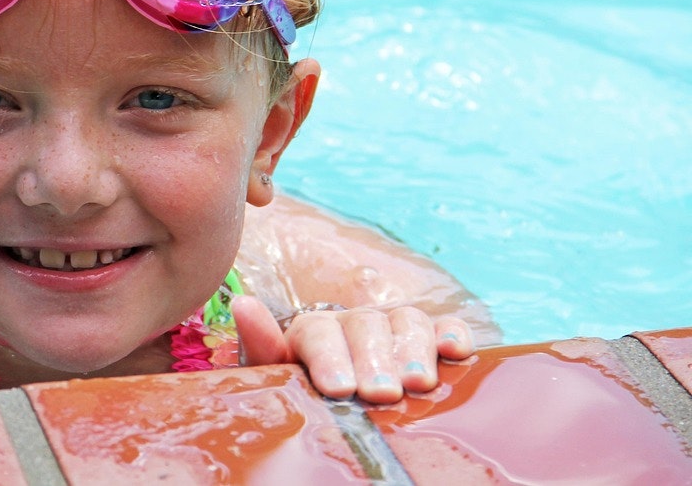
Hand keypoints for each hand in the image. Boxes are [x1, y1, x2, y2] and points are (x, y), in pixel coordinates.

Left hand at [231, 296, 474, 403]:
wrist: (331, 395)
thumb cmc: (302, 388)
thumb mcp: (275, 373)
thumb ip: (262, 344)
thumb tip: (243, 304)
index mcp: (313, 330)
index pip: (319, 332)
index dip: (330, 357)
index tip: (338, 389)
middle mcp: (354, 322)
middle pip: (366, 326)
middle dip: (374, 360)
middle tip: (380, 393)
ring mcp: (392, 329)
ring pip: (406, 322)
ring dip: (413, 350)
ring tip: (418, 383)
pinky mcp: (428, 340)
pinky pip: (443, 326)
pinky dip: (452, 334)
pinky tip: (457, 351)